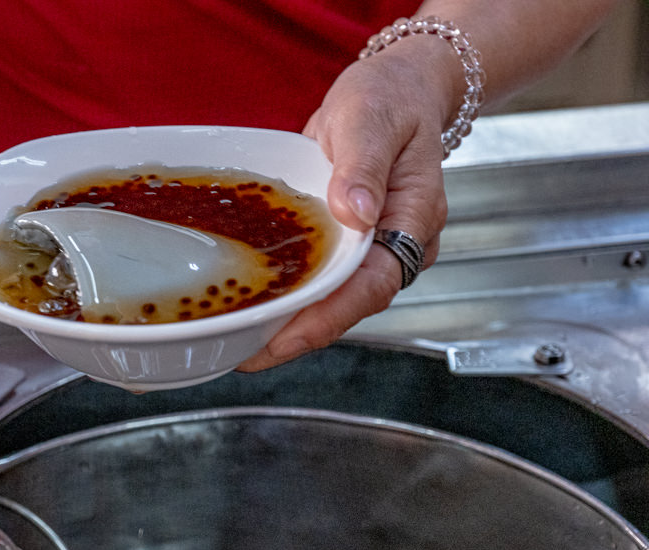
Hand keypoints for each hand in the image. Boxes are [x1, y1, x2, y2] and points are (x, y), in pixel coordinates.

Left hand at [238, 39, 455, 371]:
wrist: (394, 91)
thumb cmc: (390, 99)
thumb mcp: (371, 119)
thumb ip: (363, 165)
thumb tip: (353, 211)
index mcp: (414, 217)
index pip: (374, 283)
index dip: (329, 316)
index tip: (286, 337)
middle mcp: (397, 244)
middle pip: (350, 304)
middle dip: (299, 334)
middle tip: (245, 354)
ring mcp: (372, 249)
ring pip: (333, 299)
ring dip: (290, 322)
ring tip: (240, 341)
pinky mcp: (347, 246)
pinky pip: (320, 278)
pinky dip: (289, 295)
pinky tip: (253, 307)